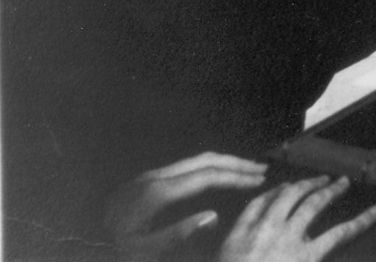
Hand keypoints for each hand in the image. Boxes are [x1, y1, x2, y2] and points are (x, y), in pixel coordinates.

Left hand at [106, 154, 268, 254]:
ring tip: (247, 169)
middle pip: (205, 160)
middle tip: (261, 170)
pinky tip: (219, 174)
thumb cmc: (114, 248)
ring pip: (196, 159)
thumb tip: (213, 215)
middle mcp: (157, 177)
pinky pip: (187, 164)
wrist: (79, 239)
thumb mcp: (142, 250)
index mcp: (158, 193)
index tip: (258, 181)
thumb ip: (177, 234)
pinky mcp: (148, 179)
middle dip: (236, 163)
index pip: (206, 176)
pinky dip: (210, 165)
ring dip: (224, 161)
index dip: (235, 177)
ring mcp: (151, 175)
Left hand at [217, 177, 375, 261]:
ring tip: (316, 179)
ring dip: (305, 184)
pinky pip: (258, 204)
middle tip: (342, 182)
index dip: (361, 221)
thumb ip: (308, 260)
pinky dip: (271, 193)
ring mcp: (261, 231)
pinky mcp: (239, 231)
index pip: (341, 234)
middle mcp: (286, 238)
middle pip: (314, 205)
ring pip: (288, 197)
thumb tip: (316, 247)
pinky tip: (278, 188)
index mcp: (303, 258)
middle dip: (332, 191)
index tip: (375, 210)